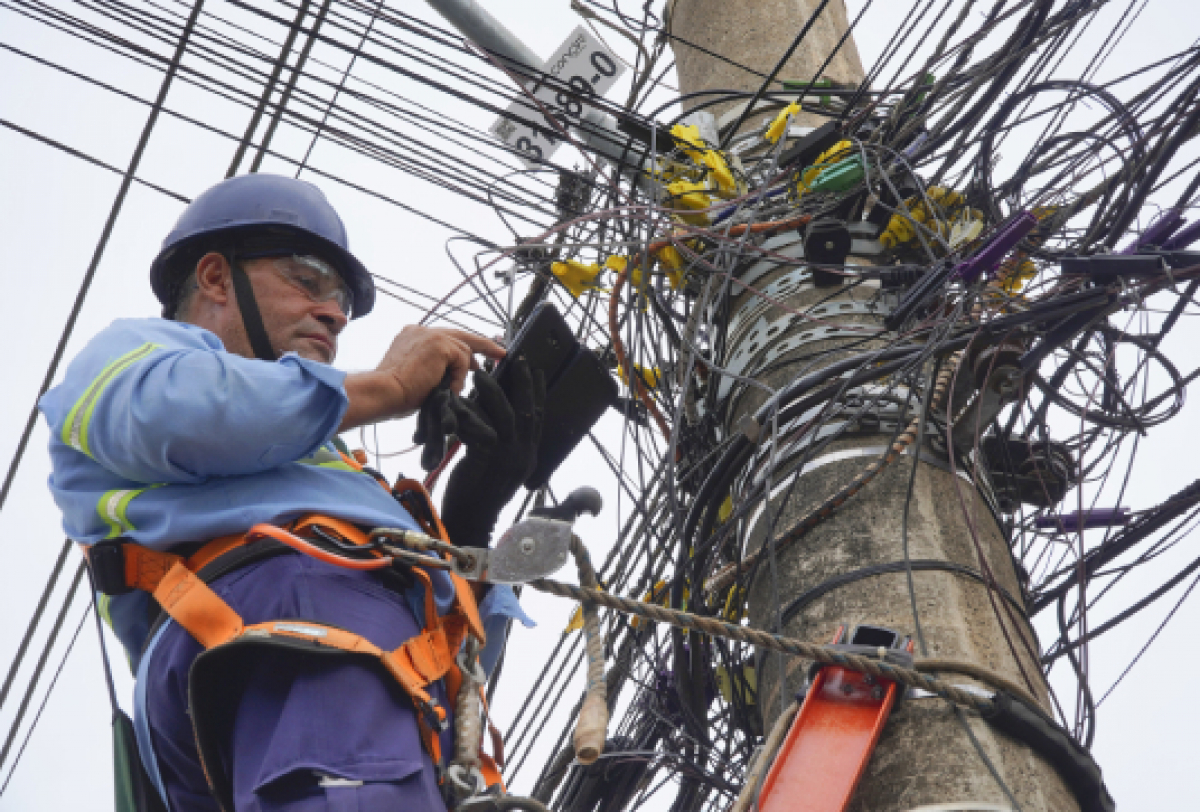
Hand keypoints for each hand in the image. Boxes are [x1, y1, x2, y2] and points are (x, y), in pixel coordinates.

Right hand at [340, 326, 504, 431]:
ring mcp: (430, 334)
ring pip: (462, 351)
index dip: (463, 348)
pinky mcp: (439, 343)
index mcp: (412, 336)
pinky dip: (458, 377)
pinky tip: (448, 387)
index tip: (475, 358)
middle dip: (483, 345)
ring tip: (451, 389)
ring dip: (460, 374)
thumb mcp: (418, 377)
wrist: (384, 391)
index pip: (445, 338)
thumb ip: (435, 370)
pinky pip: (461, 360)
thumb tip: (454, 377)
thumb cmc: (394, 393)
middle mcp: (421, 330)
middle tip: (500, 353)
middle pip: (461, 335)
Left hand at [433, 359, 545, 547]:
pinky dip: (469, 412)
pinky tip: (460, 400)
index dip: (537, 393)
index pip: (538, 418)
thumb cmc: (478, 495)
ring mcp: (508, 458)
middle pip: (528, 411)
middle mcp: (523, 456)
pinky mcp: (488, 460)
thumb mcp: (497, 468)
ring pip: (506, 416)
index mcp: (528, 456)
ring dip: (494, 392)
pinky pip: (480, 428)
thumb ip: (501, 445)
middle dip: (523, 383)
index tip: (535, 370)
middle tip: (517, 360)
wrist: (469, 522)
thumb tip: (494, 419)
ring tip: (482, 373)